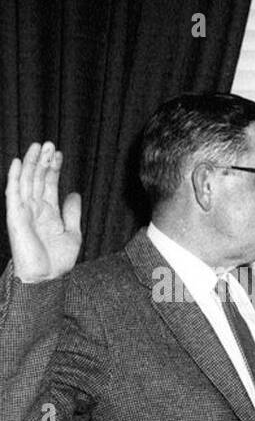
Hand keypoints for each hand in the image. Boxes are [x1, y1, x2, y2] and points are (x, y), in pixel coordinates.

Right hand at [5, 142, 82, 282]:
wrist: (47, 277)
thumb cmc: (58, 260)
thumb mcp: (73, 233)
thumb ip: (72, 212)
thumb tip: (74, 193)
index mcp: (48, 212)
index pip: (49, 184)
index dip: (53, 168)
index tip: (59, 153)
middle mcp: (34, 208)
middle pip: (37, 178)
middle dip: (43, 161)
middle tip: (49, 143)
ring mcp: (24, 211)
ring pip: (26, 181)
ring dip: (31, 163)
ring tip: (38, 146)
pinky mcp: (15, 216)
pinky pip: (13, 193)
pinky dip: (14, 177)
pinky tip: (18, 162)